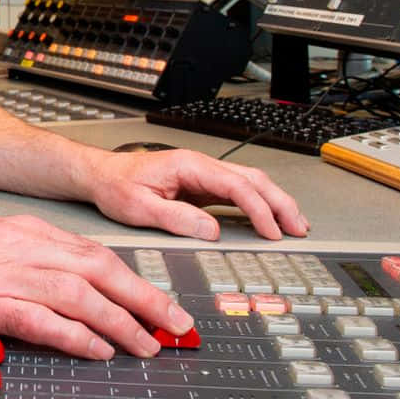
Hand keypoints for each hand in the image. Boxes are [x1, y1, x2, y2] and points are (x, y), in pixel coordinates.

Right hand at [0, 214, 193, 360]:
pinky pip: (42, 319)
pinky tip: (97, 350)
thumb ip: (33, 263)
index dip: (136, 281)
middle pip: (99, 269)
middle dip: (145, 298)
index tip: (162, 304)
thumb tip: (78, 293)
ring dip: (121, 321)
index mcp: (26, 232)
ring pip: (79, 294)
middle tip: (176, 324)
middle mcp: (22, 247)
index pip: (95, 254)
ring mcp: (4, 273)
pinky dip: (76, 336)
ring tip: (146, 345)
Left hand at [87, 148, 308, 240]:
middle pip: (253, 180)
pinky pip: (237, 194)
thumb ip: (177, 218)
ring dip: (274, 203)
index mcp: (189, 166)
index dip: (260, 209)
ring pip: (250, 184)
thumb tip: (212, 230)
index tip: (272, 232)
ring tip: (294, 226)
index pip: (237, 186)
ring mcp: (202, 176)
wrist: (100, 176)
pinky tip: (269, 220)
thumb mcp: (139, 207)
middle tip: (299, 229)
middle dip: (280, 203)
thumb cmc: (115, 186)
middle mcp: (200, 167)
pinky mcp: (200, 187)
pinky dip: (258, 206)